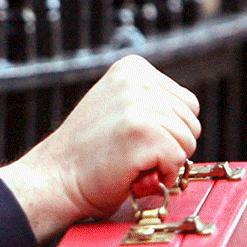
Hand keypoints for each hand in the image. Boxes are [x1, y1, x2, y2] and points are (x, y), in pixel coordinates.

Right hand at [0, 55, 200, 242]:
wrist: (55, 179)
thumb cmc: (88, 154)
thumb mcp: (118, 108)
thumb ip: (151, 103)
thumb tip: (189, 119)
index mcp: (133, 68)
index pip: (187, 103)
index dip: (169, 130)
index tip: (136, 139)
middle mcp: (137, 80)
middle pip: (191, 121)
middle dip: (170, 145)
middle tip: (133, 154)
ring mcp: (139, 104)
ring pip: (188, 141)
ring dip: (165, 161)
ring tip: (131, 161)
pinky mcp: (143, 131)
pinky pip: (178, 160)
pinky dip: (162, 176)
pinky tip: (134, 173)